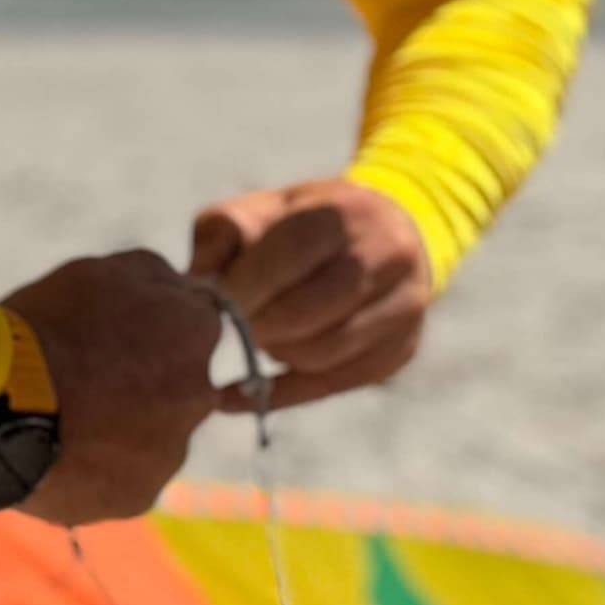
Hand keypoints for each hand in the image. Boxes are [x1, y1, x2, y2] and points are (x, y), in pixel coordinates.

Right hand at [0, 250, 219, 526]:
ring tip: (68, 420)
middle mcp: (198, 395)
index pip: (195, 328)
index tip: (121, 336)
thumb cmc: (45, 328)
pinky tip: (64, 451)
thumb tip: (181, 289)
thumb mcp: (100, 271)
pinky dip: (103, 467)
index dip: (156, 330)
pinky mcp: (139, 496)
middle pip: (181, 386)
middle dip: (148, 382)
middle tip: (91, 379)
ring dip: (126, 428)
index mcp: (195, 333)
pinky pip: (126, 477)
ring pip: (155, 436)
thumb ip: (155, 277)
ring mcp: (170, 451)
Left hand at [189, 179, 433, 415]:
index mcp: (349, 210)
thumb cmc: (306, 224)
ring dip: (277, 353)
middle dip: (261, 325)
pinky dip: (282, 393)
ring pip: (325, 353)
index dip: (249, 282)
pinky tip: (239, 395)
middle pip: (312, 309)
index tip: (219, 299)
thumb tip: (201, 283)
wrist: (385, 233)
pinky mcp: (400, 350)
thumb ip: (223, 233)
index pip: (294, 251)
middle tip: (236, 325)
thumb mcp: (262, 209)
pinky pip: (334, 384)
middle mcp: (388, 256)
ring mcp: (403, 307)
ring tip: (259, 336)